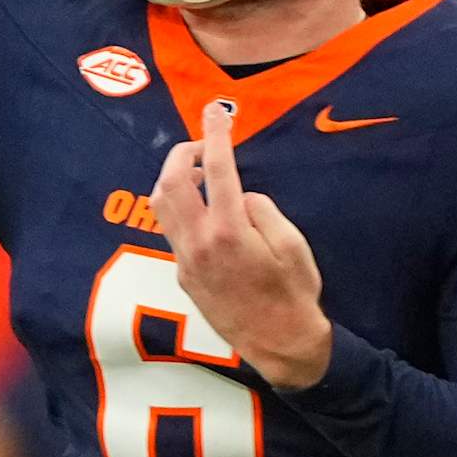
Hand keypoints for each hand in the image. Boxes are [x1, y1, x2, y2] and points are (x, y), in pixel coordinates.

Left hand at [150, 101, 331, 390]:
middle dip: (183, 152)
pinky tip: (203, 210)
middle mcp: (199, 243)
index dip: (216, 134)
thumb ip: (262, 210)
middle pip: (172, 181)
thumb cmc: (295, 295)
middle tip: (203, 144)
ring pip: (161, 205)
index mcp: (230, 231)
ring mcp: (186, 262)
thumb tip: (240, 197)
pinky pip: (172, 231)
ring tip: (199, 174)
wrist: (280, 345)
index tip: (216, 111)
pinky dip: (181, 208)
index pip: (217, 169)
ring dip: (174, 179)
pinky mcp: (183, 276)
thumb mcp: (292, 245)